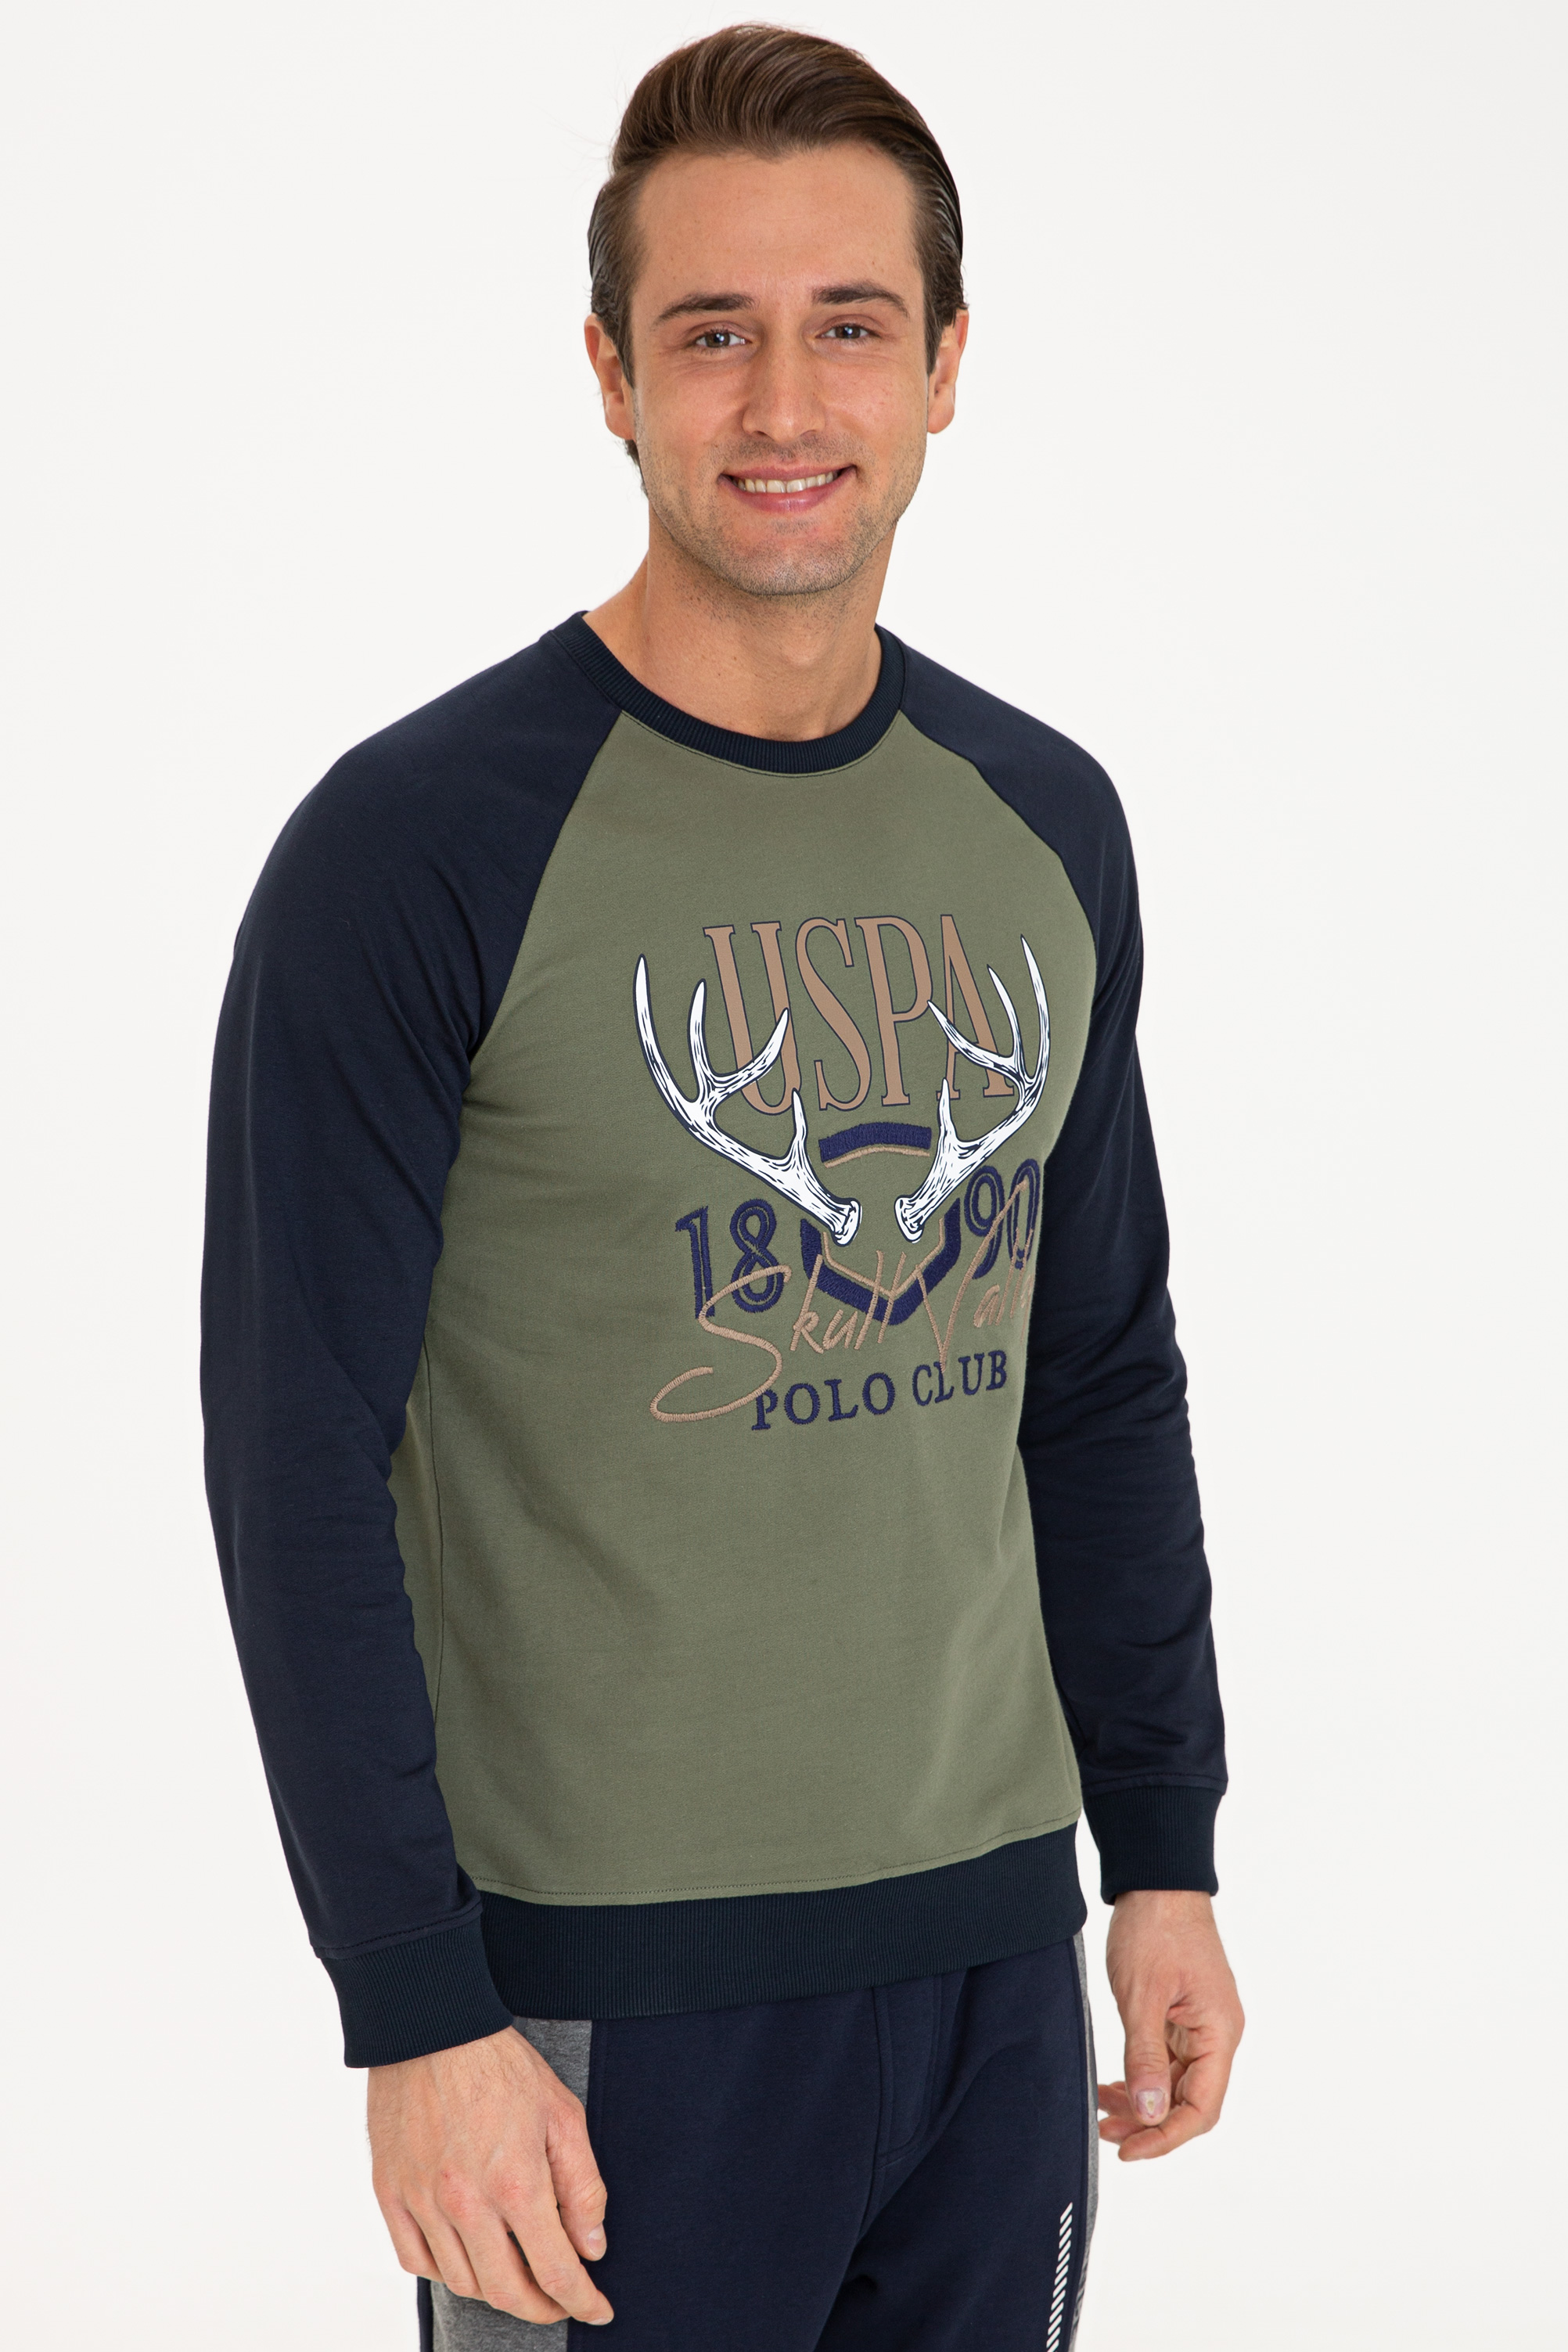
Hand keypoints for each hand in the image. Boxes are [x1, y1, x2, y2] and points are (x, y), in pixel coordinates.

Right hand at [368, 2025, 612, 2325]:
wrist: (431, 2026)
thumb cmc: (500, 2065)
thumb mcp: (562, 2115)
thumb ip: (582, 2187)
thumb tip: (592, 2248)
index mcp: (515, 2183)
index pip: (555, 2271)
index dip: (582, 2301)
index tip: (598, 2310)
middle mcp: (465, 2203)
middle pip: (506, 2291)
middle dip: (542, 2307)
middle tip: (561, 2301)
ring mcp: (421, 2201)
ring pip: (462, 2281)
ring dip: (496, 2289)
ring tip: (518, 2273)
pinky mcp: (390, 2192)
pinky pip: (415, 2260)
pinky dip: (445, 2272)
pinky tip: (467, 2257)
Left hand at [1097, 1889, 1242, 2161]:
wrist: (1157, 1879)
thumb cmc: (1154, 1928)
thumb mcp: (1142, 1995)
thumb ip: (1145, 2056)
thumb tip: (1151, 2114)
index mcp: (1219, 2033)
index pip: (1201, 2108)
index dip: (1166, 2137)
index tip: (1129, 2149)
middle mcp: (1217, 2034)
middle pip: (1190, 2101)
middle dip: (1150, 2124)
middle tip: (1106, 2131)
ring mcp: (1201, 2024)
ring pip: (1176, 2083)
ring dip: (1143, 2103)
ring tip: (1103, 2111)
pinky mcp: (1183, 2013)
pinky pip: (1168, 2060)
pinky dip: (1142, 2076)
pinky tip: (1114, 2084)